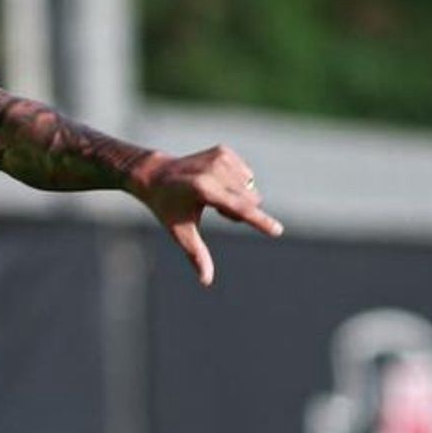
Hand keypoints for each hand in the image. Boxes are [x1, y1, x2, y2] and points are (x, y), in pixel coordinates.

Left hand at [132, 145, 282, 286]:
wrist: (155, 174)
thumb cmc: (167, 207)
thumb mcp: (179, 232)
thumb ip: (196, 255)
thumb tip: (206, 281)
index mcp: (203, 189)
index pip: (239, 208)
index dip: (259, 221)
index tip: (277, 231)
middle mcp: (213, 170)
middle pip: (250, 200)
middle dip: (240, 211)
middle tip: (215, 210)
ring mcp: (220, 157)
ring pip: (250, 189)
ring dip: (238, 197)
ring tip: (212, 196)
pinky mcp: (224, 151)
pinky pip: (246, 175)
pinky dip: (236, 183)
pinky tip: (215, 182)